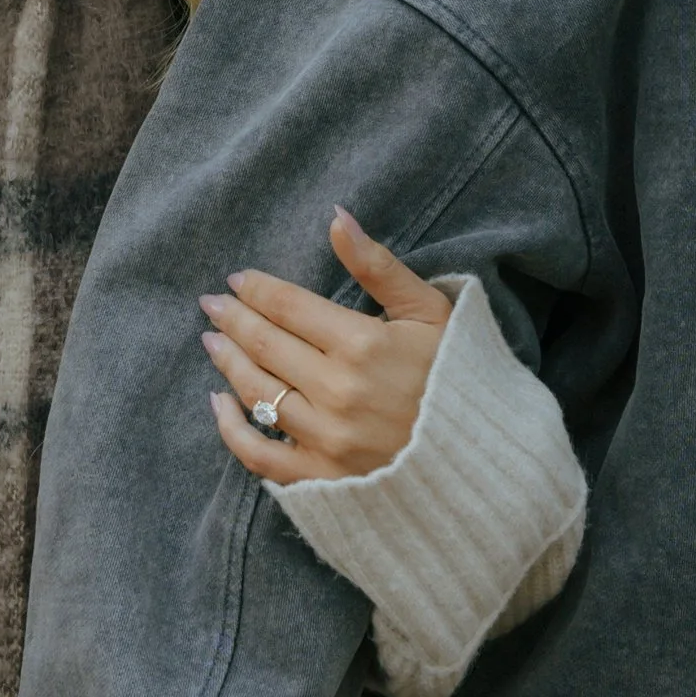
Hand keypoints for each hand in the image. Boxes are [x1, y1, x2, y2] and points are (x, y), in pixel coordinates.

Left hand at [203, 211, 452, 481]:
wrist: (484, 462)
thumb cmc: (459, 378)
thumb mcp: (430, 311)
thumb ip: (378, 265)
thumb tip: (336, 216)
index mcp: (363, 345)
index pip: (288, 307)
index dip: (257, 289)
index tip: (238, 279)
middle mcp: (338, 393)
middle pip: (264, 345)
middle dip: (232, 319)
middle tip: (212, 304)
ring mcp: (327, 440)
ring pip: (255, 393)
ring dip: (227, 362)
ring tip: (213, 342)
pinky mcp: (322, 479)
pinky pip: (259, 455)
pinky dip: (230, 429)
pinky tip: (218, 404)